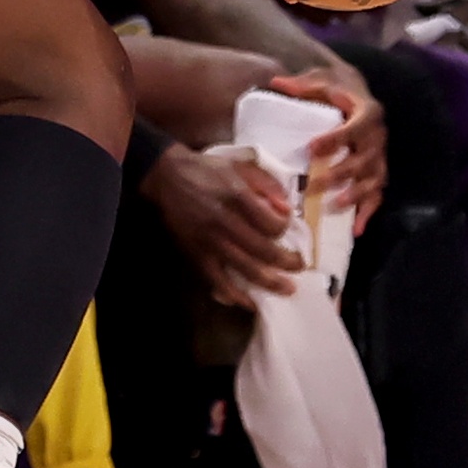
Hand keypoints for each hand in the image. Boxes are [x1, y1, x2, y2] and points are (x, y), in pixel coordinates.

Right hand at [143, 144, 300, 304]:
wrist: (168, 177)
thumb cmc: (209, 170)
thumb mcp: (242, 166)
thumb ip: (268, 185)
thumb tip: (288, 210)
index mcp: (238, 197)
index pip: (273, 224)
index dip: (286, 229)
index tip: (288, 228)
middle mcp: (225, 221)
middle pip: (265, 251)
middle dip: (288, 262)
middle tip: (299, 266)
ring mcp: (210, 241)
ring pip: (246, 269)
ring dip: (270, 282)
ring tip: (287, 288)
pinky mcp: (196, 253)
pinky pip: (218, 280)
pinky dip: (235, 294)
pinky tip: (250, 302)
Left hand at [271, 62, 385, 230]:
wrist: (359, 97)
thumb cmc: (337, 89)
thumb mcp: (322, 80)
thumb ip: (302, 84)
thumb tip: (276, 82)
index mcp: (368, 112)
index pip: (357, 127)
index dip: (337, 139)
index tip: (312, 148)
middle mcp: (378, 137)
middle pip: (365, 159)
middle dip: (341, 173)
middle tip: (315, 184)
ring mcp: (380, 158)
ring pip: (373, 180)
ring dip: (355, 195)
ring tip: (334, 206)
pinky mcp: (378, 173)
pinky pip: (377, 195)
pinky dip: (368, 212)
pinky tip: (355, 229)